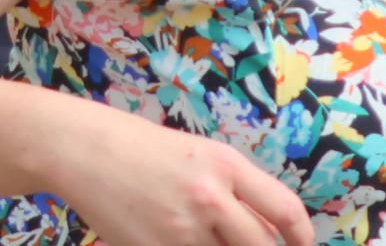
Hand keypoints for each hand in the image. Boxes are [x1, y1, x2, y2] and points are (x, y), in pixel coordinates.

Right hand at [47, 124, 314, 245]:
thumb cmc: (141, 147)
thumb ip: (233, 191)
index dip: (303, 237)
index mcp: (225, 165)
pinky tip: (178, 240)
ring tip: (206, 237)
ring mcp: (182, 231)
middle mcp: (210, 198)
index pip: (284, 210)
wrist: (82, 150)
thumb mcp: (197, 156)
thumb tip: (267, 232)